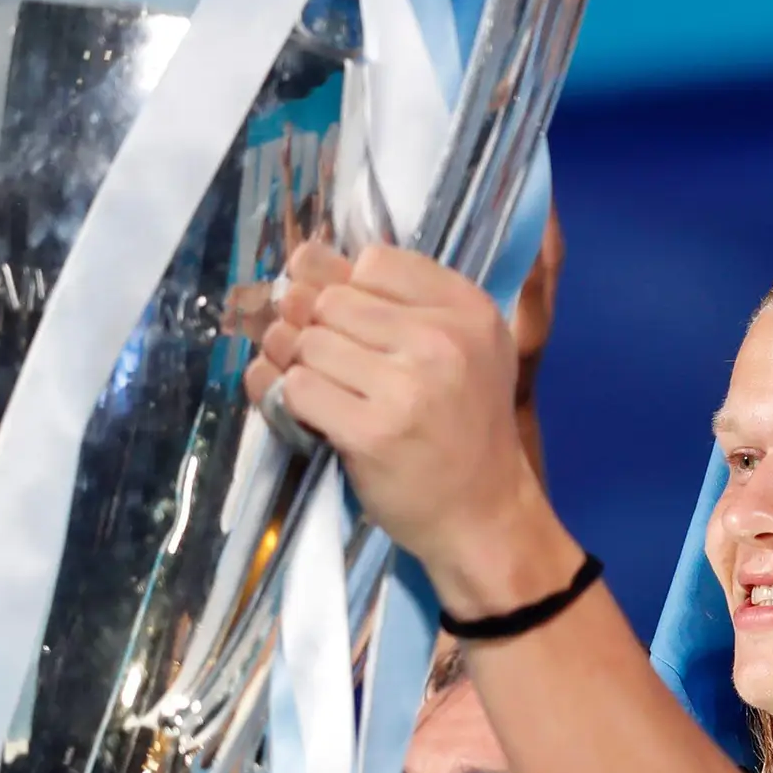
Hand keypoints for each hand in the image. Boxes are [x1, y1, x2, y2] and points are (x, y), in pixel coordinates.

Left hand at [251, 241, 544, 591]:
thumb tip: (303, 258)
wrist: (483, 514)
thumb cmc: (463, 429)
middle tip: (327, 365)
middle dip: (316, 329)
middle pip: (332, 299)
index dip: (347, 288)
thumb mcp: (456, 349)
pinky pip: (297, 388)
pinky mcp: (372, 432)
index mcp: (467, 309)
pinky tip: (308, 413)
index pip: (373, 261)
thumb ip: (390, 301)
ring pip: (307, 341)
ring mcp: (407, 387)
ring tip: (322, 390)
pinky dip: (289, 399)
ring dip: (299, 366)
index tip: (350, 324)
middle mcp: (442, 339)